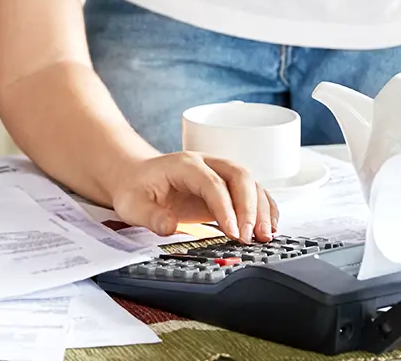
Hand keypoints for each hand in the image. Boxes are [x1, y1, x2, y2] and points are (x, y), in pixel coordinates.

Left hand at [109, 152, 276, 242]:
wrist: (136, 178)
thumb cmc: (136, 189)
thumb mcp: (132, 205)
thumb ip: (149, 216)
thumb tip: (169, 226)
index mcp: (184, 165)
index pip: (213, 182)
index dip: (225, 207)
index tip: (232, 232)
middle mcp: (206, 164)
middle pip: (239, 176)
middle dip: (250, 207)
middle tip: (250, 237)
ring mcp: (219, 173)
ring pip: (251, 183)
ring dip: (261, 209)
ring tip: (264, 237)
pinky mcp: (226, 188)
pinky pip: (253, 192)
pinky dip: (264, 209)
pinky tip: (267, 227)